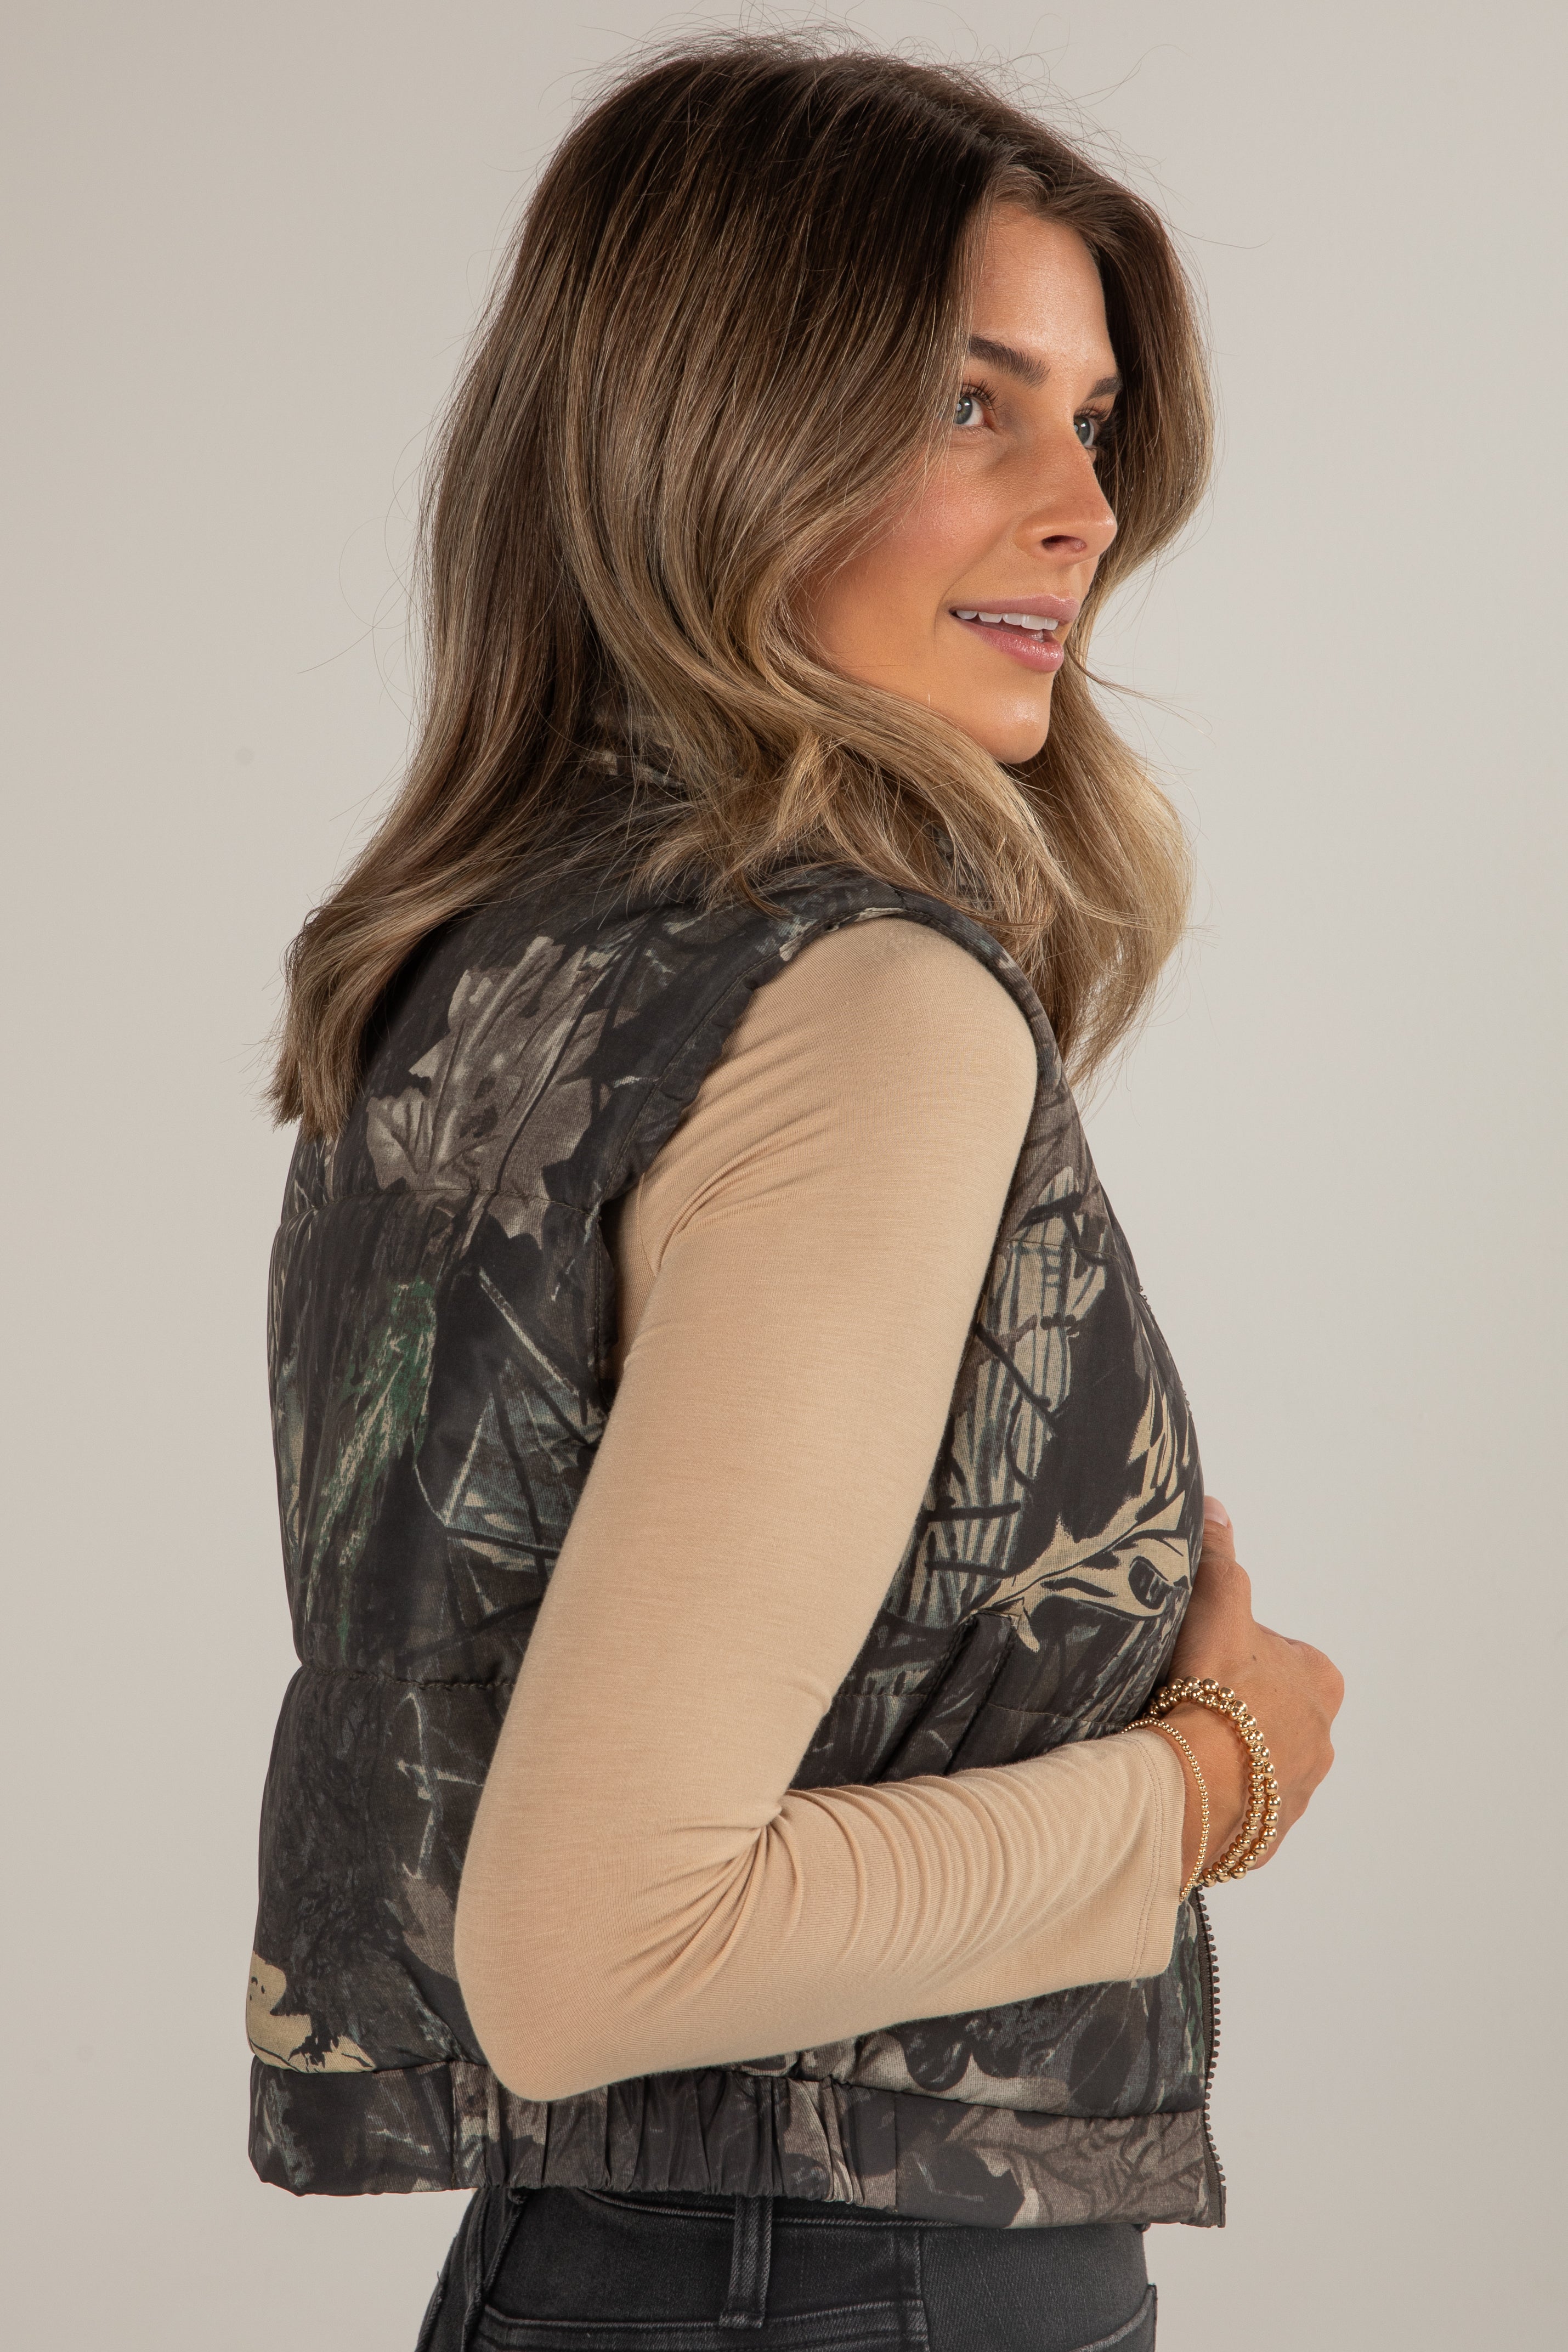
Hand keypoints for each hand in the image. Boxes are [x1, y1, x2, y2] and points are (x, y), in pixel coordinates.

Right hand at [1161, 1497, 1343, 1884]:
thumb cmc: (1211, 1689)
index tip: (1203, 1656)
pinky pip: (1238, 1810)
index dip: (1239, 1651)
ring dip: (1226, 1755)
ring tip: (1178, 1743)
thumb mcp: (1216, 1605)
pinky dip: (1213, 1797)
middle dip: (1237, 1707)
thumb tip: (1217, 1508)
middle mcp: (1321, 1741)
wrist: (1191, 1784)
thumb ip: (1219, 1557)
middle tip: (1185, 1698)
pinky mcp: (1263, 1836)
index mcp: (1320, 1683)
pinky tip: (1181, 1782)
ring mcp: (1293, 1794)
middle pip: (1273, 1712)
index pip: (1283, 1656)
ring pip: (1258, 1763)